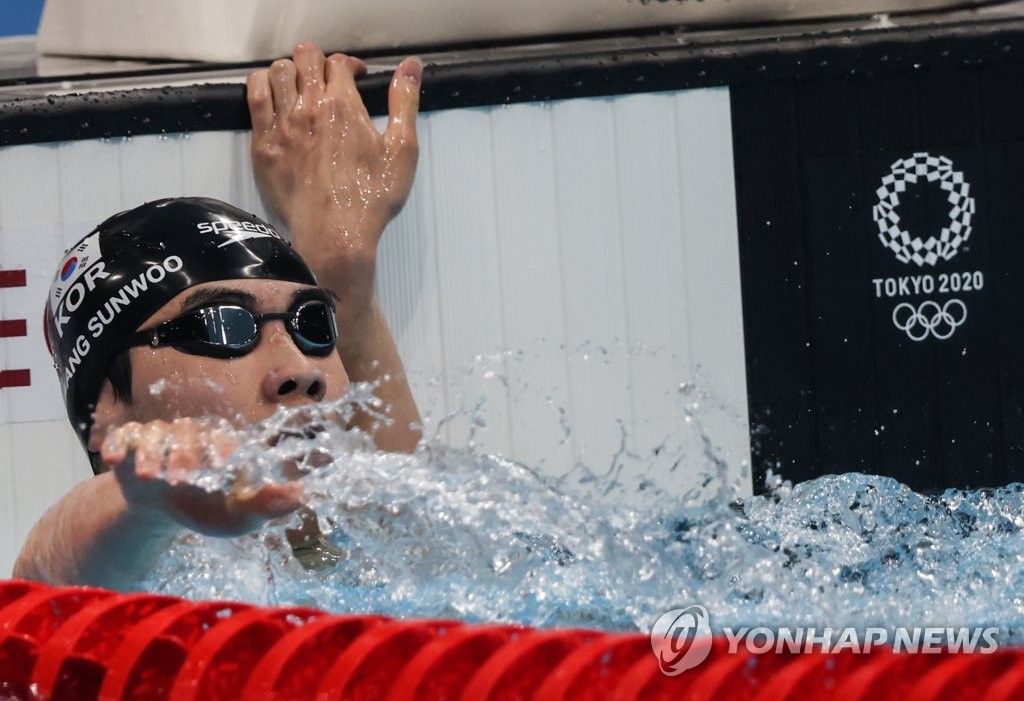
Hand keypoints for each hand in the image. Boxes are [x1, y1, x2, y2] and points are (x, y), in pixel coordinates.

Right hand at [101, 418, 302, 536]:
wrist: (161, 512)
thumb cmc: (207, 508)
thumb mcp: (239, 514)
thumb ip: (268, 505)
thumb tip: (302, 496)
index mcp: (219, 445)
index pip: (222, 436)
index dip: (222, 445)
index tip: (221, 463)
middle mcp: (188, 435)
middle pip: (186, 432)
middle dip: (185, 454)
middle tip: (181, 480)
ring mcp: (157, 438)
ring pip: (155, 433)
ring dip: (152, 453)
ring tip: (152, 478)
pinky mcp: (129, 445)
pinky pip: (123, 436)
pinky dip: (119, 444)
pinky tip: (114, 459)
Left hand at [247, 43, 421, 301]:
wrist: (334, 234)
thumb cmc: (370, 199)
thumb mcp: (402, 150)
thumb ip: (405, 102)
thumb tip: (411, 67)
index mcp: (343, 106)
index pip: (339, 63)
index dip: (349, 65)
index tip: (355, 77)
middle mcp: (309, 109)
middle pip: (305, 58)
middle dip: (318, 60)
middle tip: (326, 77)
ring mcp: (282, 126)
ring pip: (276, 72)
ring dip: (289, 70)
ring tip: (299, 84)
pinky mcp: (264, 145)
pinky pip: (254, 98)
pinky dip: (261, 86)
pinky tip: (271, 93)